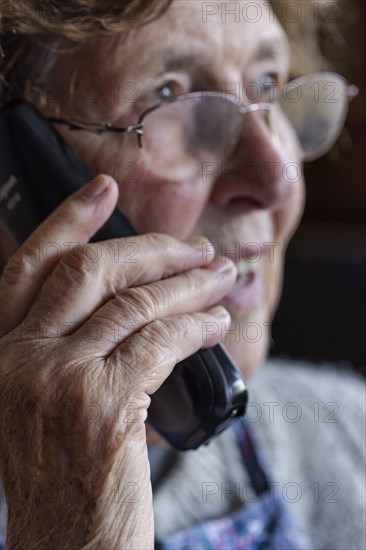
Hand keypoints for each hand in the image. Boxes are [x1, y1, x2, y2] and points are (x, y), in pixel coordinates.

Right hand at [0, 175, 235, 548]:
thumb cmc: (62, 477)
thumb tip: (135, 301)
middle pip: (89, 272)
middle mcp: (21, 359)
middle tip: (194, 247)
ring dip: (187, 284)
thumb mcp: (43, 402)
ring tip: (221, 277)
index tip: (103, 189)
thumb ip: (70, 349)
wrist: (66, 548)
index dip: (68, 221)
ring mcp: (60, 379)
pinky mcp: (104, 405)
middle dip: (150, 249)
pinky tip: (216, 322)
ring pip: (135, 303)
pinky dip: (195, 324)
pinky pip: (161, 340)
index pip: (30, 267)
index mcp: (2, 354)